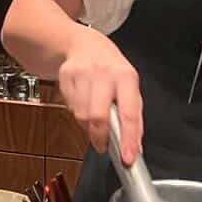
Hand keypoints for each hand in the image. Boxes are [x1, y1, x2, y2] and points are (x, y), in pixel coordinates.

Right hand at [58, 26, 142, 165]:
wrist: (82, 44)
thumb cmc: (111, 68)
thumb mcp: (129, 86)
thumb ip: (133, 116)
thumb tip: (135, 146)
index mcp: (126, 76)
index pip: (129, 113)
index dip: (128, 139)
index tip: (128, 158)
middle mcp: (104, 73)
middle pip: (98, 116)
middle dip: (100, 137)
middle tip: (103, 145)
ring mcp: (82, 73)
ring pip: (81, 115)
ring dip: (87, 126)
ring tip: (94, 118)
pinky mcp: (65, 76)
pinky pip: (69, 107)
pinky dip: (77, 113)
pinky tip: (82, 103)